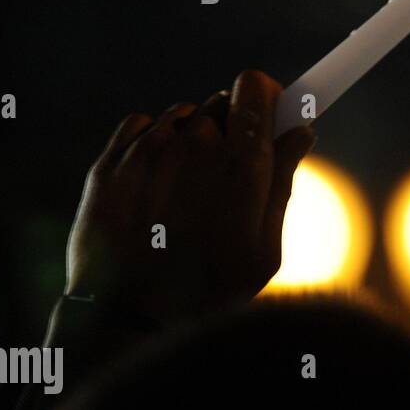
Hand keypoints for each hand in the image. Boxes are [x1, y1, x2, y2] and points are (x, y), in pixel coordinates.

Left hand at [64, 70, 314, 324]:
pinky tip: (156, 180)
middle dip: (231, 128)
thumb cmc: (209, 292)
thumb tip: (299, 132)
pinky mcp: (110, 163)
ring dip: (190, 137)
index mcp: (241, 165)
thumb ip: (283, 182)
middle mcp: (193, 147)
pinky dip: (151, 142)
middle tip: (229, 172)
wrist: (130, 320)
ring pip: (181, 116)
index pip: (254, 89)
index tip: (269, 111)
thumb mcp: (266, 249)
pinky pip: (140, 126)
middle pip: (220, 103)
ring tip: (188, 187)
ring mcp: (147, 153)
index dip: (265, 96)